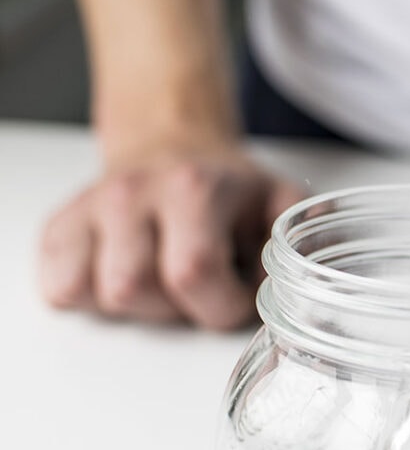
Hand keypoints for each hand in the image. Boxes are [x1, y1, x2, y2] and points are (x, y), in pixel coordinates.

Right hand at [38, 145, 302, 329]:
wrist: (170, 143)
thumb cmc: (225, 188)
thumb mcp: (278, 203)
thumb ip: (300, 242)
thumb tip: (311, 285)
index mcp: (192, 189)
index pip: (192, 273)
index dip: (220, 302)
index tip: (235, 292)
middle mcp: (131, 194)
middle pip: (135, 289)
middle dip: (173, 307)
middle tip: (195, 283)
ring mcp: (88, 209)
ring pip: (99, 296)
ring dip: (137, 305)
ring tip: (161, 276)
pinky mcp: (58, 228)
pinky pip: (59, 290)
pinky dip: (92, 297)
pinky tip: (124, 273)